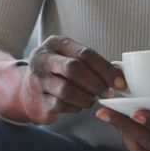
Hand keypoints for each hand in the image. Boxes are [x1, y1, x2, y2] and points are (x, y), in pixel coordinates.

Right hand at [4, 35, 125, 124]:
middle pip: (74, 69)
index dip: (106, 69)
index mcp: (55, 43)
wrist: (28, 90)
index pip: (85, 53)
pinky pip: (62, 106)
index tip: (121, 83)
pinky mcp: (38, 100)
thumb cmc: (58, 72)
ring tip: (93, 99)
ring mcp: (37, 80)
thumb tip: (121, 75)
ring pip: (68, 90)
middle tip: (108, 93)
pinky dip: (76, 107)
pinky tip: (79, 104)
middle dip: (96, 83)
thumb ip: (94, 64)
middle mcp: (42, 58)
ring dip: (87, 97)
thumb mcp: (72, 59)